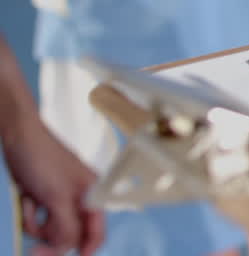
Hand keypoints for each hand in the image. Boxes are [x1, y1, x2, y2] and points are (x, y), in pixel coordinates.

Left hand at [2, 117, 104, 254]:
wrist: (18, 138)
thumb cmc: (43, 159)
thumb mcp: (57, 197)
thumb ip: (67, 224)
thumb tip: (67, 247)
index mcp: (92, 195)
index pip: (97, 230)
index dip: (88, 248)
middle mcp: (79, 198)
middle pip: (72, 233)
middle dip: (53, 239)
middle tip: (35, 252)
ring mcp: (60, 198)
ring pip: (53, 228)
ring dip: (38, 226)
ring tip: (30, 211)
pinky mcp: (44, 198)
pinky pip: (39, 219)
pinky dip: (30, 216)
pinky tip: (27, 201)